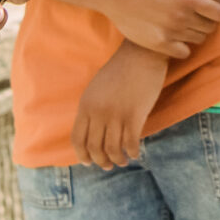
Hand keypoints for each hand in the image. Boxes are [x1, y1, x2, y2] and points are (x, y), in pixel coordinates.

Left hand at [71, 41, 166, 169]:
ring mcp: (116, 114)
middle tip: (108, 166)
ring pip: (113, 149)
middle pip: (95, 148)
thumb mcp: (97, 88)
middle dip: (101, 161)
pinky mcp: (135, 114)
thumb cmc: (121, 70)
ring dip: (117, 160)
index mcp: (86, 105)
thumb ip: (92, 109)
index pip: (77, 139)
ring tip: (123, 161)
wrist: (141, 53)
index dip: (82, 155)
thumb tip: (92, 132)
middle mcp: (98, 112)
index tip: (89, 162)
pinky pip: (130, 142)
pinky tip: (136, 153)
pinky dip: (132, 152)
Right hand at [105, 0, 219, 57]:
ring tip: (184, 23)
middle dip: (206, 22)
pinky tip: (174, 35)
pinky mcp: (159, 44)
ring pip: (197, 40)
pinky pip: (183, 52)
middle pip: (209, 28)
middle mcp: (182, 17)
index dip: (216, 11)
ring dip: (194, 32)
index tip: (208, 7)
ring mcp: (170, 32)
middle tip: (196, 15)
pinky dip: (182, 46)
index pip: (219, 14)